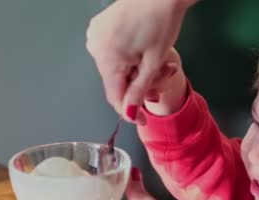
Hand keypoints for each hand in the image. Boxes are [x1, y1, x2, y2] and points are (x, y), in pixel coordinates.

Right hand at [86, 0, 195, 120]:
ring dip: (137, 71)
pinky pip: (112, 53)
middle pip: (116, 82)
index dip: (130, 111)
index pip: (115, 96)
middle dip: (140, 86)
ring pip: (115, 68)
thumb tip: (130, 115)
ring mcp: (95, 36)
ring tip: (159, 61)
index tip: (144, 120)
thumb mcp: (154, 62)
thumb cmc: (161, 22)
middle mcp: (95, 48)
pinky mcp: (99, 27)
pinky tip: (144, 49)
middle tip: (163, 76)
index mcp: (107, 58)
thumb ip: (139, 91)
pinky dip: (129, 57)